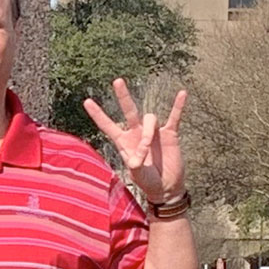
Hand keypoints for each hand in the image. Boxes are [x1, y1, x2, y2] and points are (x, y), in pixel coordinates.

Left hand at [83, 78, 186, 203]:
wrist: (166, 187)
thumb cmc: (147, 181)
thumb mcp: (137, 174)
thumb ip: (136, 163)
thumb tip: (140, 151)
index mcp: (123, 142)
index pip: (108, 125)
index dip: (98, 114)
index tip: (87, 101)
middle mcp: (137, 133)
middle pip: (129, 110)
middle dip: (123, 97)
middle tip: (117, 81)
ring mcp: (153, 132)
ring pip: (150, 118)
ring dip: (148, 131)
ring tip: (149, 145)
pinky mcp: (170, 134)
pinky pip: (174, 117)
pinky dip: (178, 106)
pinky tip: (182, 93)